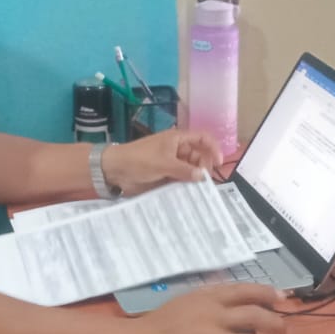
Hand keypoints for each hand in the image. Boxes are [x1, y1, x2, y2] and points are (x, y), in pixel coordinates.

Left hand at [102, 129, 223, 195]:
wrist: (115, 169)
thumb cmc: (139, 159)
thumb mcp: (164, 163)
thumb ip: (185, 170)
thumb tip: (203, 176)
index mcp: (177, 139)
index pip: (201, 138)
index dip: (213, 147)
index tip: (219, 163)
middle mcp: (176, 149)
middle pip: (198, 155)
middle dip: (204, 166)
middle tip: (206, 183)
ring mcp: (170, 162)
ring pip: (190, 169)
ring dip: (195, 178)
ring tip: (200, 191)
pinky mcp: (164, 174)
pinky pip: (180, 179)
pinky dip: (185, 185)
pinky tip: (190, 194)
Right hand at [128, 284, 286, 333]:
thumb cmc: (162, 322)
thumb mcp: (189, 300)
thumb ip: (214, 300)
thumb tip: (243, 302)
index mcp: (210, 297)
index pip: (248, 290)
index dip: (270, 294)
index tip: (282, 300)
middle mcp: (215, 316)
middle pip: (258, 317)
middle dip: (278, 326)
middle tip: (283, 333)